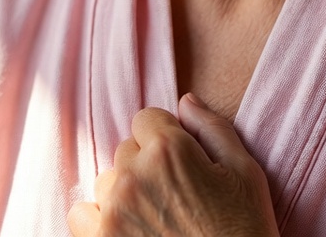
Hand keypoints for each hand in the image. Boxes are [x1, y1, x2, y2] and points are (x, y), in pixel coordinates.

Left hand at [67, 93, 278, 235]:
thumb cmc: (245, 229)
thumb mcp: (245, 172)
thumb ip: (212, 128)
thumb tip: (187, 101)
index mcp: (169, 150)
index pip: (147, 118)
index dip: (166, 138)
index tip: (182, 163)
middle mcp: (134, 175)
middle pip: (127, 150)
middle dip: (147, 165)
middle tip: (175, 196)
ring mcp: (114, 212)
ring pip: (108, 182)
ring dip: (125, 193)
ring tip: (157, 218)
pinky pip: (80, 215)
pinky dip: (98, 219)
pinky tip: (128, 229)